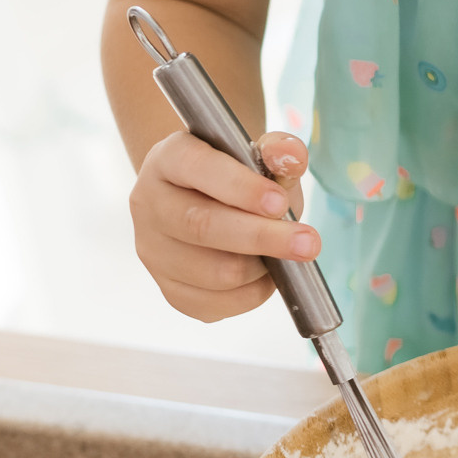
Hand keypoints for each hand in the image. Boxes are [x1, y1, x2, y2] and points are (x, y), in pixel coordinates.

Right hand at [129, 129, 316, 320]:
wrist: (211, 205)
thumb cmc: (239, 179)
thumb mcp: (259, 158)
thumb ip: (278, 153)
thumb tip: (292, 154)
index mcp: (168, 159)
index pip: (197, 169)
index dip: (241, 188)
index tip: (279, 203)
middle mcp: (149, 204)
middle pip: (202, 226)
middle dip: (262, 237)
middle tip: (309, 243)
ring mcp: (153, 251)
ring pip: (214, 272)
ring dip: (261, 267)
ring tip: (285, 252)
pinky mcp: (169, 290)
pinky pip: (217, 305)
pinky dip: (253, 293)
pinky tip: (266, 274)